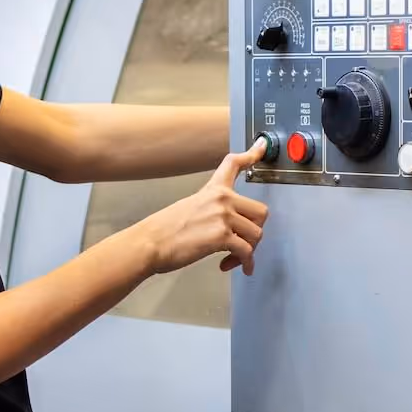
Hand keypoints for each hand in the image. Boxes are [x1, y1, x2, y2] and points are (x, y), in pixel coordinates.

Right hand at [137, 143, 270, 275]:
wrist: (150, 243)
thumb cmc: (165, 230)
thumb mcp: (190, 207)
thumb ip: (211, 208)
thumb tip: (227, 225)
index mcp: (213, 190)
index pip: (233, 163)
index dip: (252, 154)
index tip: (261, 146)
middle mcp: (221, 199)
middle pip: (261, 212)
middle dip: (255, 231)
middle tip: (243, 244)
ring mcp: (222, 216)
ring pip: (257, 234)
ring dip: (249, 251)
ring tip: (232, 258)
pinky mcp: (221, 236)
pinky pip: (246, 251)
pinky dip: (244, 263)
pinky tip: (232, 266)